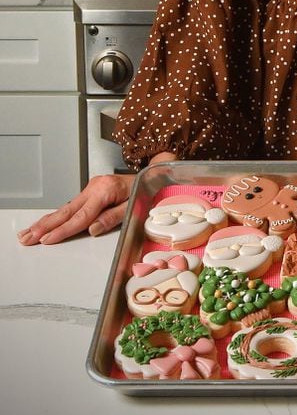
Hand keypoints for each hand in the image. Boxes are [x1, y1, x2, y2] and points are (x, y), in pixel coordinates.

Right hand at [16, 151, 175, 245]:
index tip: (47, 239)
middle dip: (45, 226)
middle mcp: (95, 187)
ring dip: (46, 221)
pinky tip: (45, 223)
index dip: (63, 230)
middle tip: (27, 237)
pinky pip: (71, 206)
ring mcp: (91, 188)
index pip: (81, 216)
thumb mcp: (133, 206)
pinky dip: (57, 216)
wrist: (150, 175)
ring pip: (65, 208)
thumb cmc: (143, 191)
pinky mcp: (90, 191)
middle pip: (67, 211)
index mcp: (105, 190)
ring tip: (28, 232)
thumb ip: (113, 217)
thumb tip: (92, 229)